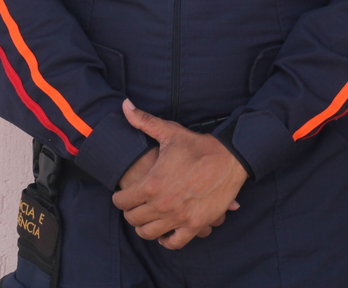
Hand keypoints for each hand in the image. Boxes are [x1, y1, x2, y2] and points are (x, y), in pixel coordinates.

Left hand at [110, 99, 246, 249]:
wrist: (229, 158)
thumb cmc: (197, 145)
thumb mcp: (169, 132)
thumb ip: (143, 121)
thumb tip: (124, 105)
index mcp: (151, 184)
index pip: (122, 201)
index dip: (119, 198)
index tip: (122, 196)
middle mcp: (162, 204)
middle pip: (133, 219)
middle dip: (131, 213)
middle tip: (134, 206)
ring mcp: (179, 217)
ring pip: (150, 233)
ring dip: (145, 227)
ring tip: (147, 219)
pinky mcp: (195, 225)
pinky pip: (174, 242)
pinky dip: (167, 240)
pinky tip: (165, 233)